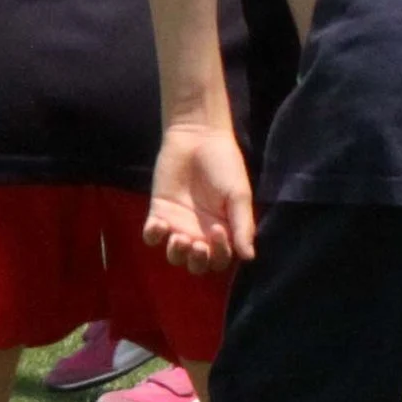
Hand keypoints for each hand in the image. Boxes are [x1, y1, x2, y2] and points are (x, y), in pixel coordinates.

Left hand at [144, 119, 256, 272]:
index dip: (219, 253)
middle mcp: (201, 231)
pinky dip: (154, 236)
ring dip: (176, 253)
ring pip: (174, 255)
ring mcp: (179, 224)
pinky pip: (152, 236)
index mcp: (224, 228)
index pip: (221, 258)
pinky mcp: (159, 213)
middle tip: (195, 244)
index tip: (218, 229)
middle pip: (197, 264)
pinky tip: (159, 224)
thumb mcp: (239, 194)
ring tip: (179, 236)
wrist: (198, 138)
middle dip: (196, 261)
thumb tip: (249, 258)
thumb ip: (243, 226)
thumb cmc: (224, 164)